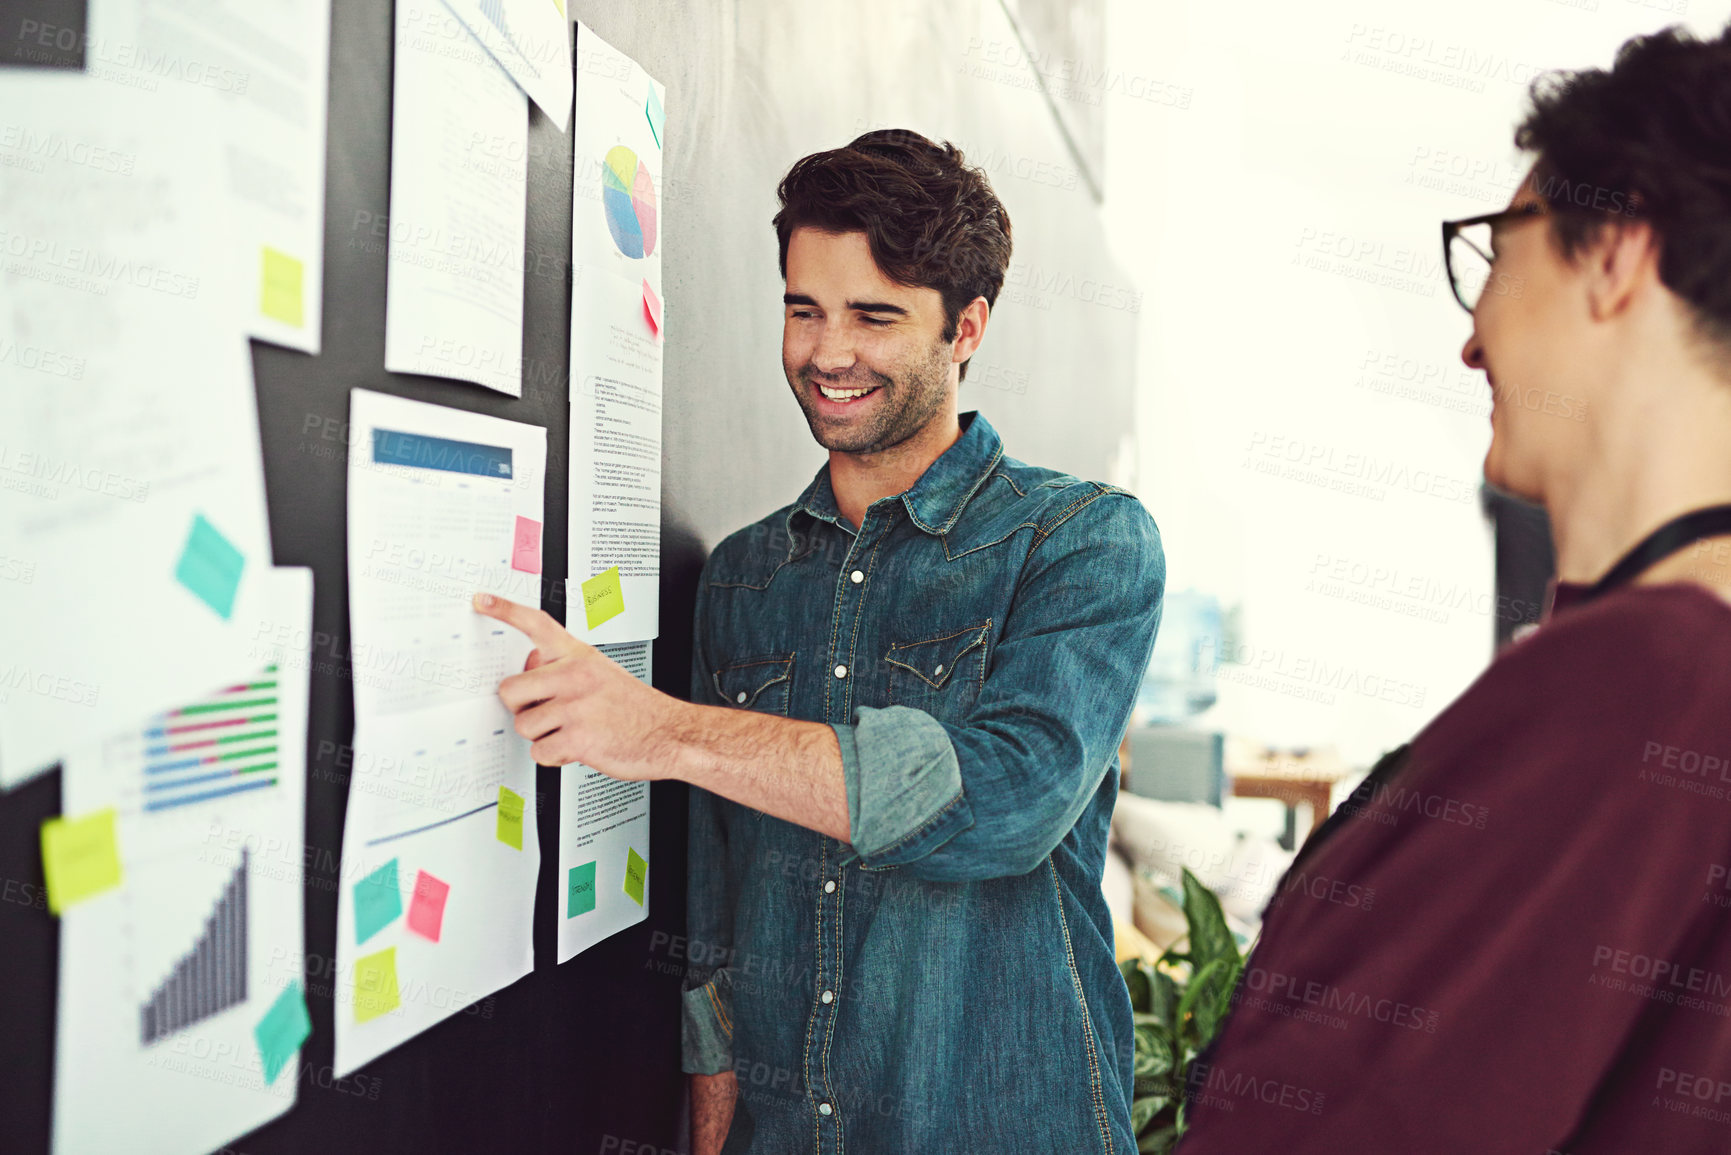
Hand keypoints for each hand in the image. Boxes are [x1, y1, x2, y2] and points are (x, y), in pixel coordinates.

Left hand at [471, 592, 684, 776]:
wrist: (670, 733)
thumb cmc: (635, 708)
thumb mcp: (601, 673)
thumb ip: (564, 669)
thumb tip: (529, 670)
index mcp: (579, 656)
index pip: (537, 625)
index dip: (505, 610)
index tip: (482, 600)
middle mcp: (575, 676)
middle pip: (510, 690)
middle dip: (520, 708)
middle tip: (541, 713)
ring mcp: (576, 706)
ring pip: (524, 725)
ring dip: (541, 736)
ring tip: (569, 732)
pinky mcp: (578, 738)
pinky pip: (540, 752)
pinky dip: (554, 757)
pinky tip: (577, 747)